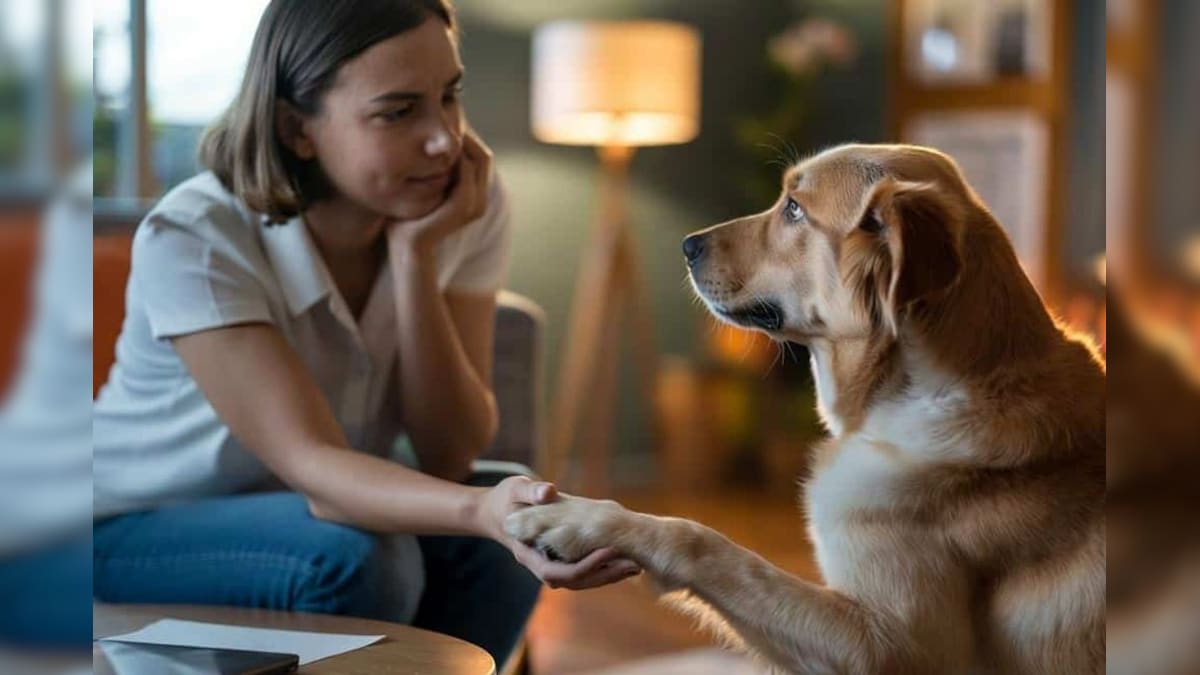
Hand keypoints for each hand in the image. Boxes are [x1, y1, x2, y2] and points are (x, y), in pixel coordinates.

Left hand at [387, 127, 492, 254]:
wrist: (406, 247)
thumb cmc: (411, 219)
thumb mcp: (421, 189)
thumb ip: (429, 170)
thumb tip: (422, 143)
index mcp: (473, 194)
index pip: (480, 155)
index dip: (468, 136)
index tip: (448, 119)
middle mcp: (479, 198)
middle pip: (483, 155)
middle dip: (467, 134)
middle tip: (449, 117)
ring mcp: (474, 203)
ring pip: (480, 160)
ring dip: (464, 141)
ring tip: (446, 126)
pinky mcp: (463, 206)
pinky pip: (467, 173)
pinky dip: (457, 156)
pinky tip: (439, 145)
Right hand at [475, 476, 641, 589]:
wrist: (494, 512)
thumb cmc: (504, 499)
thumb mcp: (514, 489)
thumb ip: (530, 491)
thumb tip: (548, 491)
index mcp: (528, 552)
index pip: (557, 571)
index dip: (584, 565)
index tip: (609, 550)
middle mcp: (540, 564)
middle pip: (574, 581)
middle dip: (604, 575)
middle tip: (633, 563)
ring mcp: (550, 563)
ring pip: (581, 580)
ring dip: (608, 575)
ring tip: (636, 564)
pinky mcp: (560, 558)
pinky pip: (583, 570)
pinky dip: (603, 567)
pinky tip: (624, 558)